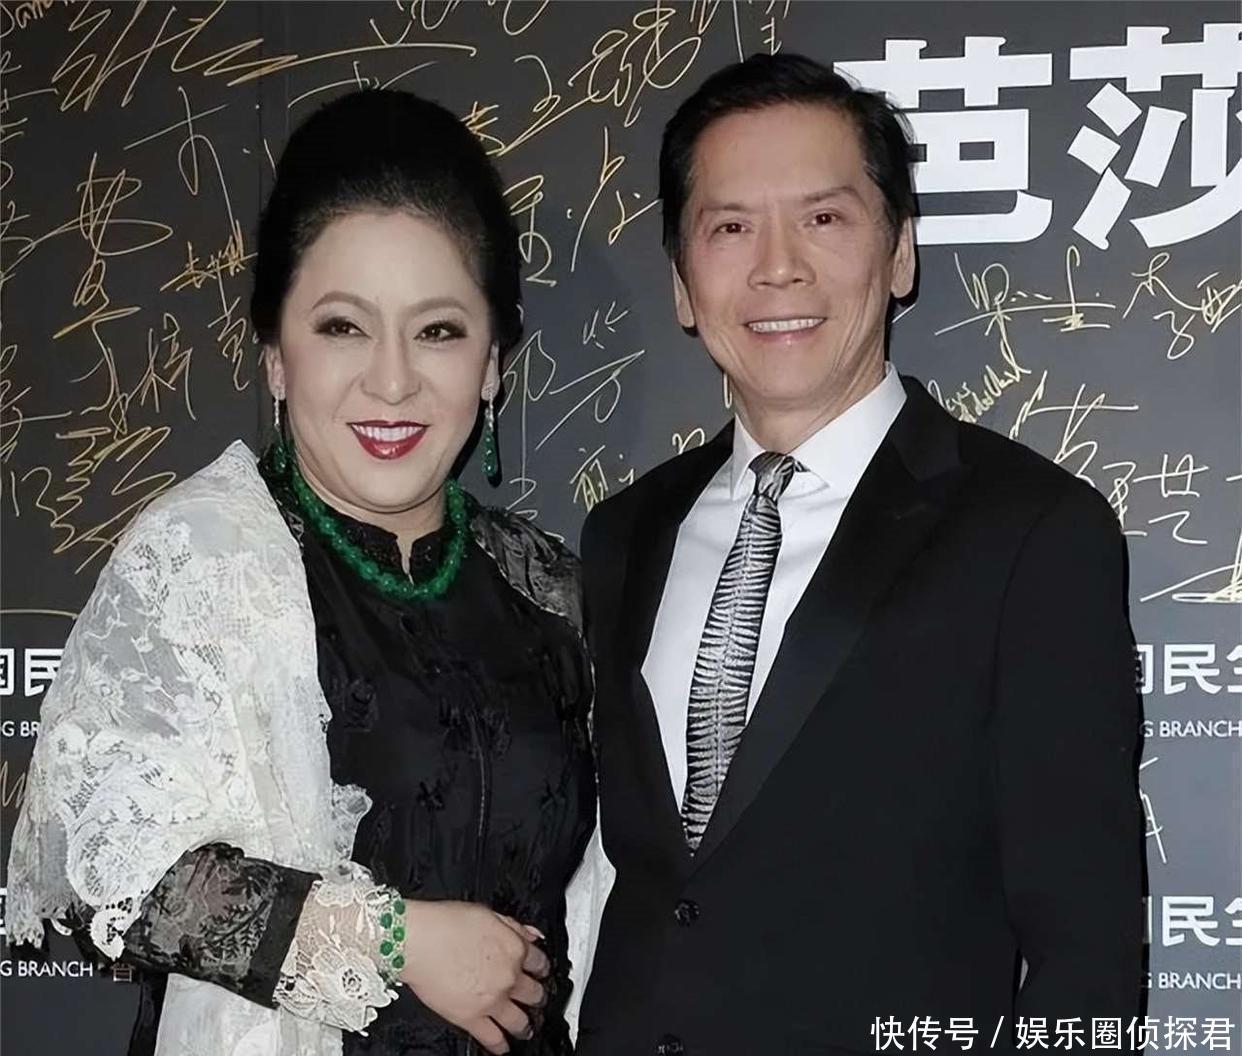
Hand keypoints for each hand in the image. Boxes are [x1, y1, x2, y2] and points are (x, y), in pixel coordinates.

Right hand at [397, 900, 549, 1054]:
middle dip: (537, 996)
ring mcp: (492, 1000)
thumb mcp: (488, 913)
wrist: (418, 941)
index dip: (541, 967)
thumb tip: (531, 935)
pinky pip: (492, 1038)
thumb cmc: (446, 923)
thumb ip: (514, 927)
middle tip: (536, 999)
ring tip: (527, 1027)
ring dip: (526, 1025)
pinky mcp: (471, 1018)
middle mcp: (508, 977)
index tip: (540, 971)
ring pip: (520, 1020)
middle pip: (534, 993)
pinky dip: (500, 1045)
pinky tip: (503, 1047)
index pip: (540, 962)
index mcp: (514, 949)